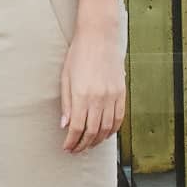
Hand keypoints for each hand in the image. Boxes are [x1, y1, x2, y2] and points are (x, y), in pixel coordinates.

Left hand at [58, 14, 126, 152]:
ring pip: (107, 128)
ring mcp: (112, 96)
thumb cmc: (79, 54)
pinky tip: (104, 134)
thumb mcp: (65, 78)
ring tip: (89, 144)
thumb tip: (65, 125)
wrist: (99, 37)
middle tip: (76, 150)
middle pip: (92, 132)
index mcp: (82, 95)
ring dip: (97, 140)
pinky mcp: (121, 93)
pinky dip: (112, 130)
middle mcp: (98, 98)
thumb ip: (66, 103)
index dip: (71, 142)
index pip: (77, 128)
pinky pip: (118, 118)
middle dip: (83, 145)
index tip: (67, 147)